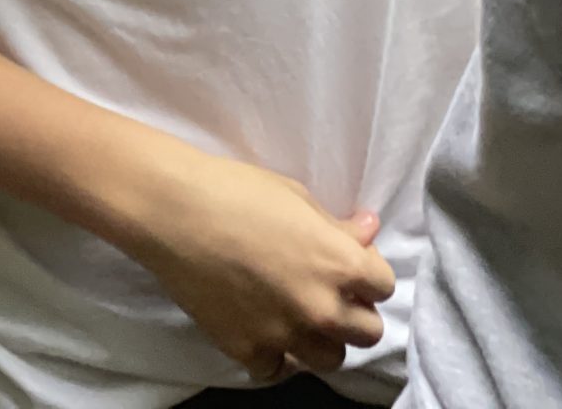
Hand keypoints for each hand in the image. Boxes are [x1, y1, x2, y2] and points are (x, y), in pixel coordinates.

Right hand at [118, 145, 395, 380]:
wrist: (177, 213)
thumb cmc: (240, 192)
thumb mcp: (299, 198)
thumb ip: (337, 227)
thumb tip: (367, 231)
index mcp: (341, 265)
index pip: (384, 286)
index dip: (369, 273)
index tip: (351, 264)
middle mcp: (321, 308)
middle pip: (368, 333)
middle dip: (355, 312)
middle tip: (332, 293)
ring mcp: (284, 336)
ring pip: (330, 360)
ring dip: (322, 339)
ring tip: (301, 316)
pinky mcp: (247, 352)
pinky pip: (277, 370)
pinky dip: (276, 355)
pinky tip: (266, 331)